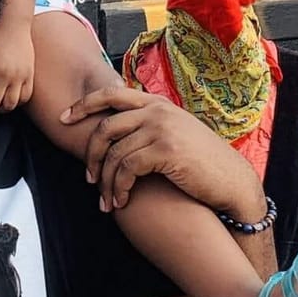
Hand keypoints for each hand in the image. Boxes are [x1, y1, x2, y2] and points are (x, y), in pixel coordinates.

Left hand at [61, 85, 268, 215]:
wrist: (233, 181)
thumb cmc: (202, 163)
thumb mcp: (176, 133)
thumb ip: (150, 126)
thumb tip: (118, 132)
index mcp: (157, 103)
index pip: (110, 94)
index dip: (84, 104)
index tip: (64, 119)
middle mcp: (157, 111)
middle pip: (105, 126)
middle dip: (90, 154)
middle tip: (88, 178)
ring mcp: (161, 128)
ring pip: (114, 153)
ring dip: (106, 181)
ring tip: (106, 201)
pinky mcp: (165, 150)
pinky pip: (126, 168)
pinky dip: (119, 188)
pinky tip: (121, 202)